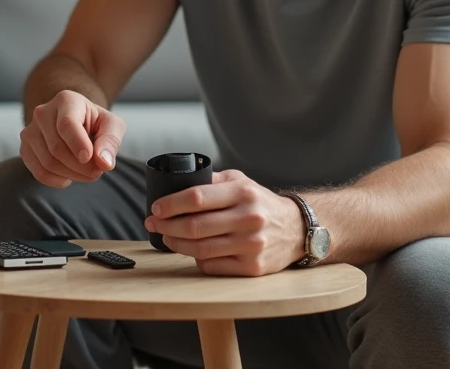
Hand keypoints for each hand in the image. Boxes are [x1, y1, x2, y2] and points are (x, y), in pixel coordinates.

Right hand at [20, 90, 124, 187]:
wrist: (76, 122)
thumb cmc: (96, 123)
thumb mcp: (111, 126)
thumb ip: (110, 142)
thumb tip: (104, 163)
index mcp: (66, 100)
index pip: (67, 124)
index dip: (77, 144)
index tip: (89, 158)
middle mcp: (43, 113)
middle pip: (57, 148)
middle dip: (81, 166)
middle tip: (97, 171)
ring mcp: (30, 131)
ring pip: (47, 163)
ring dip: (72, 175)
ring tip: (86, 172)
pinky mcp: (25, 149)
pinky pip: (39, 172)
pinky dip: (57, 180)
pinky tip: (69, 176)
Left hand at [144, 170, 305, 275]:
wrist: (296, 229)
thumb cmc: (262, 203)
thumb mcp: (242, 182)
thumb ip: (212, 180)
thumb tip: (177, 184)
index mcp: (243, 193)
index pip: (197, 198)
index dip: (171, 204)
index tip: (156, 208)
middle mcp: (249, 218)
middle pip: (194, 226)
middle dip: (166, 225)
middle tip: (153, 223)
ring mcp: (251, 245)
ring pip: (200, 249)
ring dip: (176, 244)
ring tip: (167, 237)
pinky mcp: (252, 267)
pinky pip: (212, 266)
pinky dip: (196, 259)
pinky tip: (191, 251)